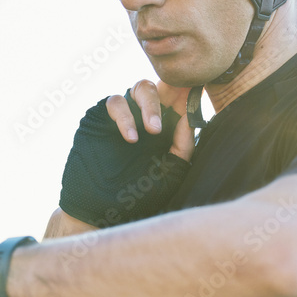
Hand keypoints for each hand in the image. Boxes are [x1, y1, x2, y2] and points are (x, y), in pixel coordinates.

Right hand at [58, 80, 194, 227]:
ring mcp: (124, 115)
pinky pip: (115, 102)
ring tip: (154, 131)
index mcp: (165, 128)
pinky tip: (131, 138)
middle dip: (171, 92)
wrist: (103, 209)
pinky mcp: (101, 117)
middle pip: (161, 87)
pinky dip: (125, 116)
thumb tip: (190, 118)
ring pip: (139, 88)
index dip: (186, 90)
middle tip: (181, 107)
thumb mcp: (170, 174)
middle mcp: (145, 117)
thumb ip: (182, 148)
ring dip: (150, 105)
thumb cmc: (139, 196)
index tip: (195, 88)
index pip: (179, 99)